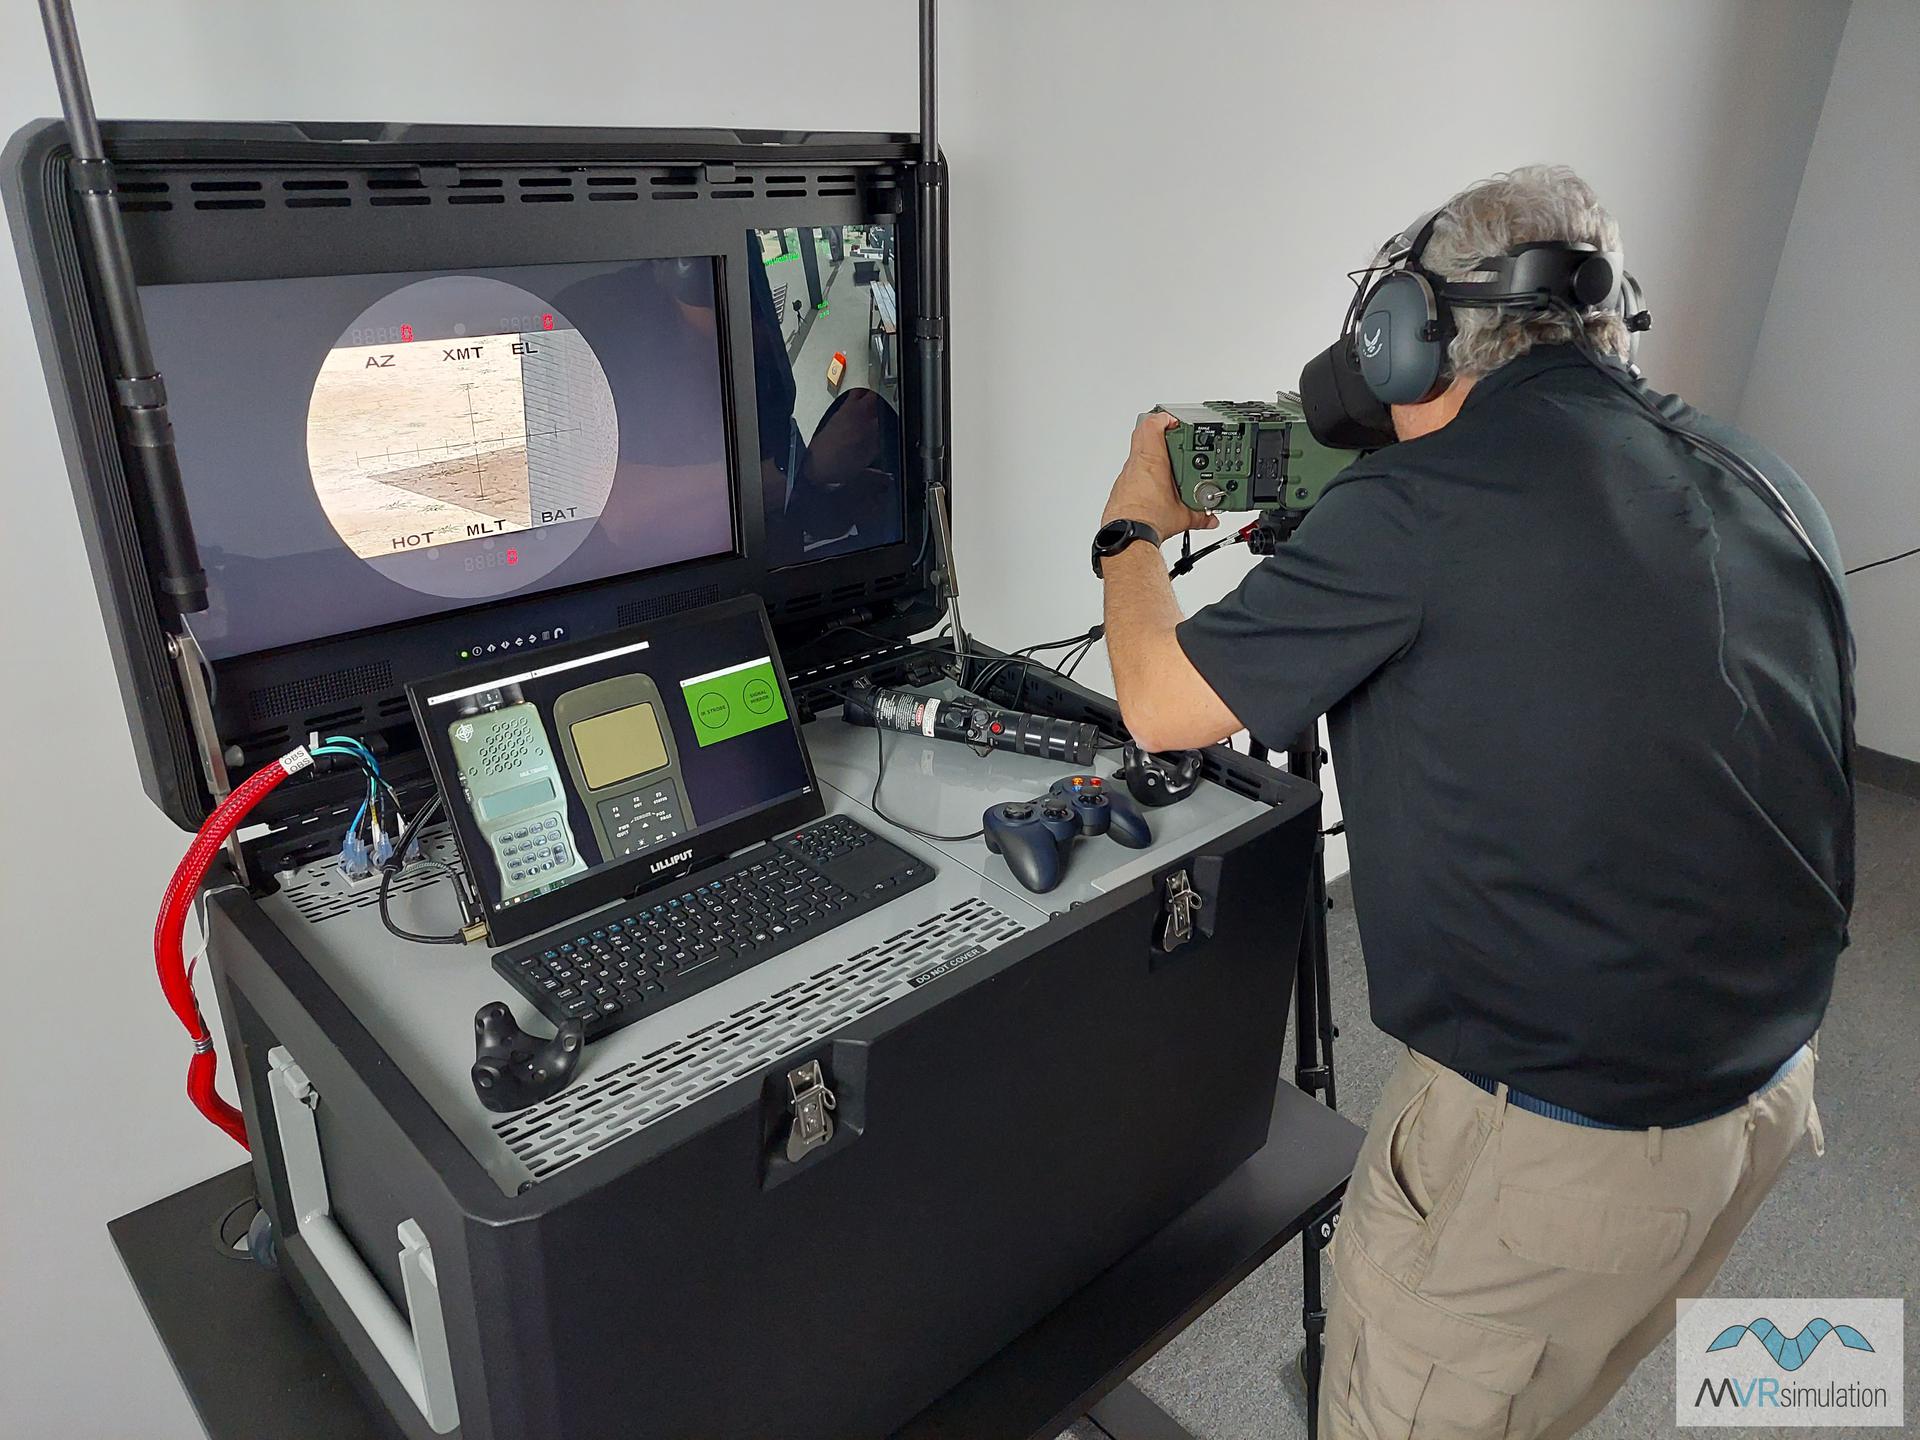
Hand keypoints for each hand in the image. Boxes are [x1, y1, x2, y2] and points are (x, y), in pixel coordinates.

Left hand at [1102, 411, 1219, 540]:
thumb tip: (1210, 519)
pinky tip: (1155, 486)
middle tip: (1174, 439)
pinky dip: (1144, 472)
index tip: (1175, 421)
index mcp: (1152, 460)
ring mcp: (1126, 475)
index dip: (1165, 417)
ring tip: (1168, 465)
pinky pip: (1131, 471)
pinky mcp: (1120, 487)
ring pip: (1136, 453)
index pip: (1153, 424)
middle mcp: (1136, 464)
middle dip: (1159, 432)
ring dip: (1151, 453)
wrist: (1127, 536)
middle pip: (1142, 432)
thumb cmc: (1148, 521)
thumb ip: (1200, 516)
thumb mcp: (1182, 516)